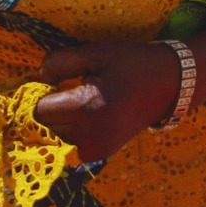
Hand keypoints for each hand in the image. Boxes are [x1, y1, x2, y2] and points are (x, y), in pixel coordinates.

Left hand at [32, 41, 179, 162]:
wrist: (169, 85)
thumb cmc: (131, 63)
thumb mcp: (95, 52)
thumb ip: (59, 62)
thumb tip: (36, 78)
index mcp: (87, 108)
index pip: (38, 110)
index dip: (37, 94)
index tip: (48, 82)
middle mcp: (90, 135)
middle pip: (44, 125)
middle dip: (47, 107)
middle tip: (65, 88)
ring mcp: (96, 149)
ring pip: (54, 135)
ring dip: (58, 119)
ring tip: (80, 100)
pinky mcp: (100, 154)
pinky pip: (69, 142)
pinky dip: (70, 129)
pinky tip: (87, 115)